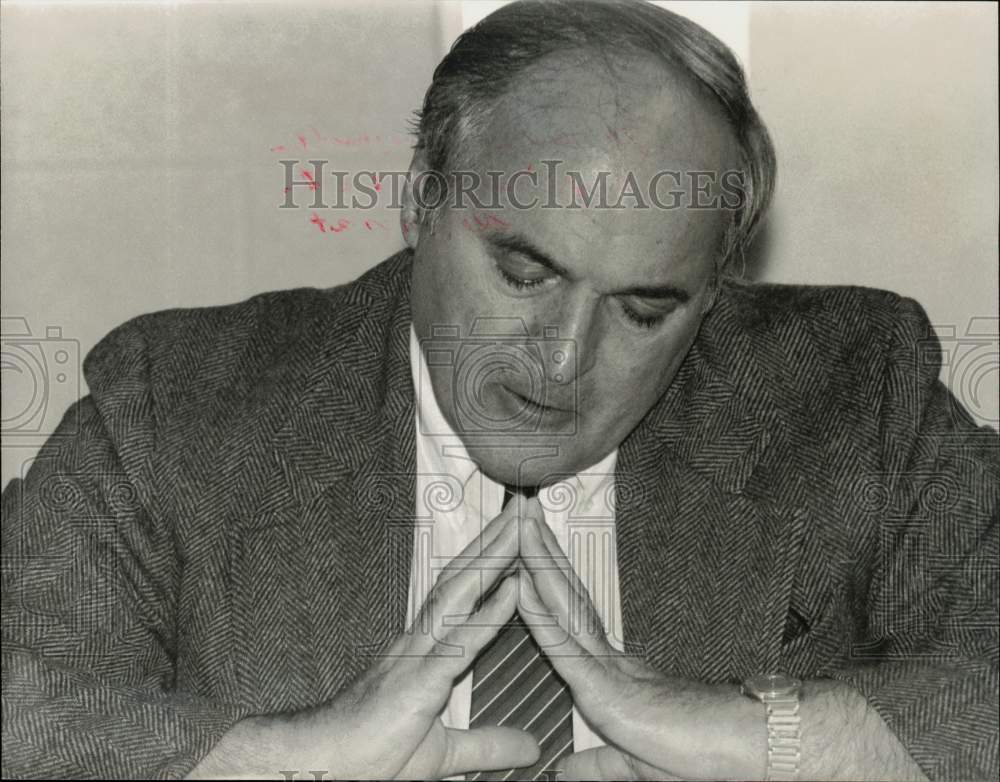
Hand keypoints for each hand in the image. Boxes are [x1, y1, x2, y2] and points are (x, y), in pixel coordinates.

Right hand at [196, 501, 541, 779]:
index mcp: (427, 650)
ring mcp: (419, 655)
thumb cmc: (373, 757)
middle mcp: (422, 640)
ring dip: (495, 558)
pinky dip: (489, 612)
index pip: (464, 594)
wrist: (326, 766)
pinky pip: (461, 639)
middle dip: (495, 541)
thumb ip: (488, 744)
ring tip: (522, 528)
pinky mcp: (420, 680)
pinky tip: (513, 588)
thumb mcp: (445, 753)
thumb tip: (530, 747)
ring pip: (462, 593)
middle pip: (464, 578)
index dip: (491, 562)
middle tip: (525, 506)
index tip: (517, 533)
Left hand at [515, 510, 753, 779]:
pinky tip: (523, 587)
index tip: (524, 552)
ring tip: (520, 527)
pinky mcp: (608, 690)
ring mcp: (606, 670)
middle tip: (519, 511)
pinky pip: (567, 648)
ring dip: (537, 566)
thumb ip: (595, 766)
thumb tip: (565, 772)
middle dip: (539, 554)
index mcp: (607, 674)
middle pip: (564, 598)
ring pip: (563, 609)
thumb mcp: (628, 764)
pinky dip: (542, 617)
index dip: (545, 582)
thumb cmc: (697, 756)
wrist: (742, 754)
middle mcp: (604, 661)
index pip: (567, 618)